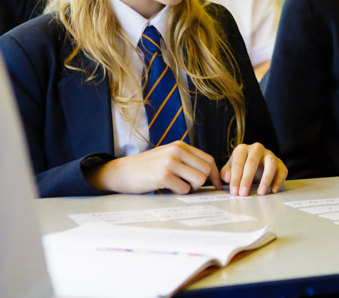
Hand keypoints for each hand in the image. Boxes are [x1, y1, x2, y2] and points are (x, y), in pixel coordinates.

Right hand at [86, 140, 220, 193]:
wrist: (121, 172)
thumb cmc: (146, 168)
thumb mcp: (167, 156)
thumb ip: (186, 161)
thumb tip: (209, 175)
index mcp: (180, 145)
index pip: (208, 159)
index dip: (215, 175)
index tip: (217, 186)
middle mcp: (177, 150)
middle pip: (206, 170)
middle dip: (201, 183)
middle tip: (188, 187)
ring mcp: (170, 162)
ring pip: (198, 180)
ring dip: (190, 188)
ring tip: (177, 187)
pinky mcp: (163, 175)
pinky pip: (184, 189)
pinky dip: (179, 193)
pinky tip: (167, 189)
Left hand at [221, 143, 287, 195]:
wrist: (255, 165)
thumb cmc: (241, 168)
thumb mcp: (230, 170)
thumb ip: (226, 173)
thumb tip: (228, 177)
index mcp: (242, 149)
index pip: (238, 163)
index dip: (235, 178)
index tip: (234, 192)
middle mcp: (256, 149)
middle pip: (252, 162)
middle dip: (247, 179)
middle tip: (243, 193)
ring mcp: (269, 154)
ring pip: (270, 163)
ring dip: (266, 179)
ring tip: (260, 192)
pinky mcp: (280, 163)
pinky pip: (282, 170)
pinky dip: (279, 180)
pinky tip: (273, 190)